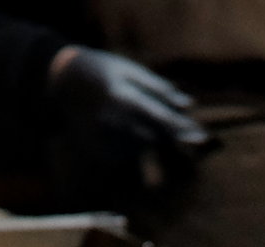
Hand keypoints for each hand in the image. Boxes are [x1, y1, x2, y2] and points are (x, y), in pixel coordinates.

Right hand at [47, 46, 206, 196]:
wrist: (62, 82)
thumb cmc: (102, 70)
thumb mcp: (129, 70)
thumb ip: (158, 89)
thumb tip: (187, 105)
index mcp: (122, 98)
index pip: (158, 118)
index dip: (181, 129)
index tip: (203, 137)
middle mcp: (111, 122)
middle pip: (153, 140)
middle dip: (176, 144)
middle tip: (197, 147)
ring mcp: (102, 138)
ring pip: (141, 152)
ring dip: (158, 151)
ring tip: (171, 152)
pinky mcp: (97, 150)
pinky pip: (125, 158)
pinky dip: (137, 154)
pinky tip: (140, 149)